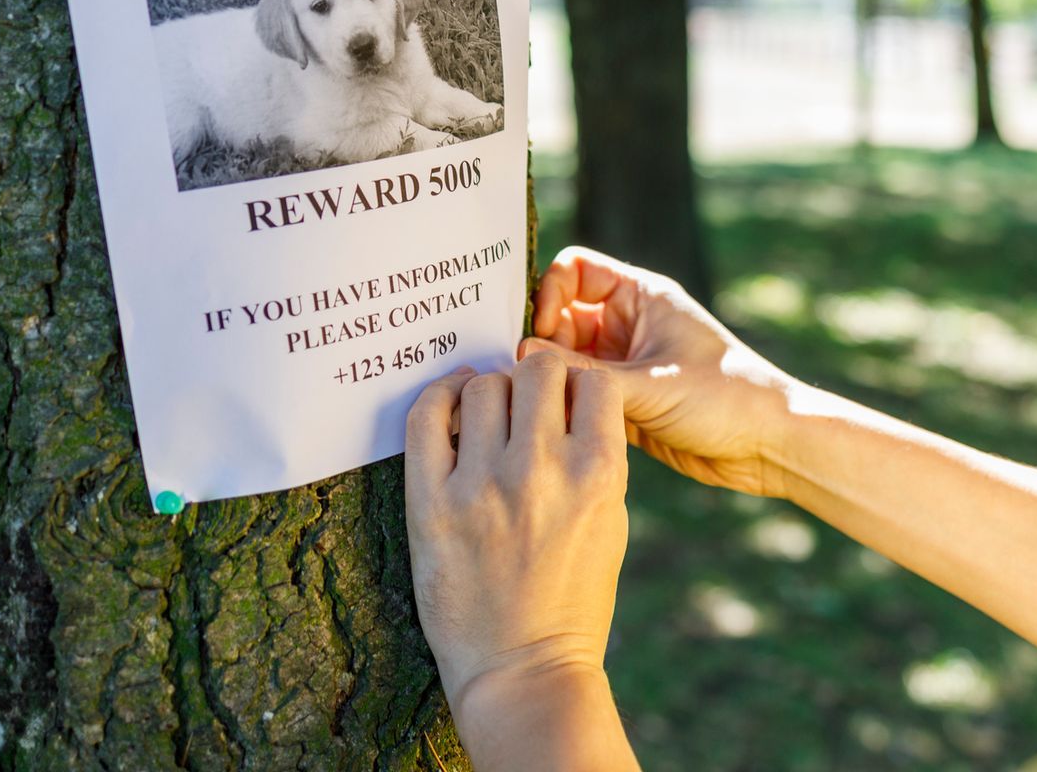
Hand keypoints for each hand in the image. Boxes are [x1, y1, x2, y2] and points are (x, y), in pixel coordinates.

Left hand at [403, 354, 629, 726]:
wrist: (523, 670)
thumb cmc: (573, 597)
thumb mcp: (611, 520)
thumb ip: (596, 455)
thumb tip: (567, 397)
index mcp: (598, 474)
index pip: (594, 380)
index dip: (580, 384)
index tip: (566, 401)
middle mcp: (543, 470)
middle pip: (538, 367)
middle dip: (535, 376)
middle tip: (524, 400)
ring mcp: (483, 485)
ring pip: (484, 386)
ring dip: (489, 390)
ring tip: (487, 413)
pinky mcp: (432, 504)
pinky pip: (425, 416)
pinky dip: (438, 397)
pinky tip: (449, 405)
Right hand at [520, 246, 801, 498]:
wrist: (770, 446)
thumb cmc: (727, 398)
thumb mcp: (652, 384)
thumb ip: (585, 373)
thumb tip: (522, 359)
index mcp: (641, 298)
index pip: (574, 270)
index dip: (549, 294)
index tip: (543, 333)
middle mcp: (628, 326)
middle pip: (559, 317)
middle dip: (540, 343)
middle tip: (525, 377)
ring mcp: (624, 365)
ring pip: (564, 361)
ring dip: (549, 380)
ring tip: (535, 407)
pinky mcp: (624, 403)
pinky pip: (578, 396)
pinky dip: (563, 407)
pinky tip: (553, 428)